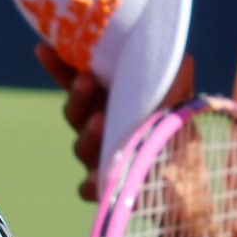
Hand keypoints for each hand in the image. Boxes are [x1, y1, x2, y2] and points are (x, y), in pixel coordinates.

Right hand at [35, 44, 194, 203]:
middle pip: (74, 112)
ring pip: (81, 147)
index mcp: (106, 102)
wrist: (191, 178)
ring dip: (89, 133)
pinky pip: (89, 188)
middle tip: (87, 79)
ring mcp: (97, 159)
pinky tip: (97, 177)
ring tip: (100, 120)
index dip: (59, 66)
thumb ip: (175, 79)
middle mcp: (96, 128)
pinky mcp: (107, 189)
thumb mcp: (178, 100)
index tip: (44, 47)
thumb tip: (183, 56)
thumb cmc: (176, 131)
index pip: (75, 82)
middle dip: (78, 96)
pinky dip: (91, 183)